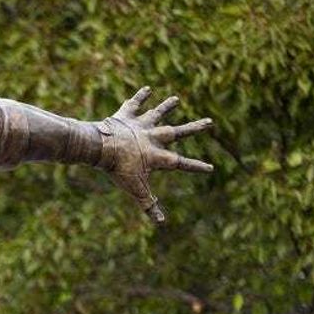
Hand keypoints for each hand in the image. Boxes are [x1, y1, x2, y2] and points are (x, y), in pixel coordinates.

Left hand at [98, 87, 212, 223]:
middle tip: (209, 122)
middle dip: (194, 128)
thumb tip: (161, 223)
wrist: (102, 147)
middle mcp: (153, 138)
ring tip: (176, 99)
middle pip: (178, 132)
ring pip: (157, 114)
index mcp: (158, 156)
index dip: (196, 167)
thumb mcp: (136, 190)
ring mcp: (141, 125)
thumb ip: (149, 205)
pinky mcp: (126, 116)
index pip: (182, 164)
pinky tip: (147, 89)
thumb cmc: (119, 170)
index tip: (211, 168)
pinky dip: (140, 97)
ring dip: (167, 107)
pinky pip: (135, 104)